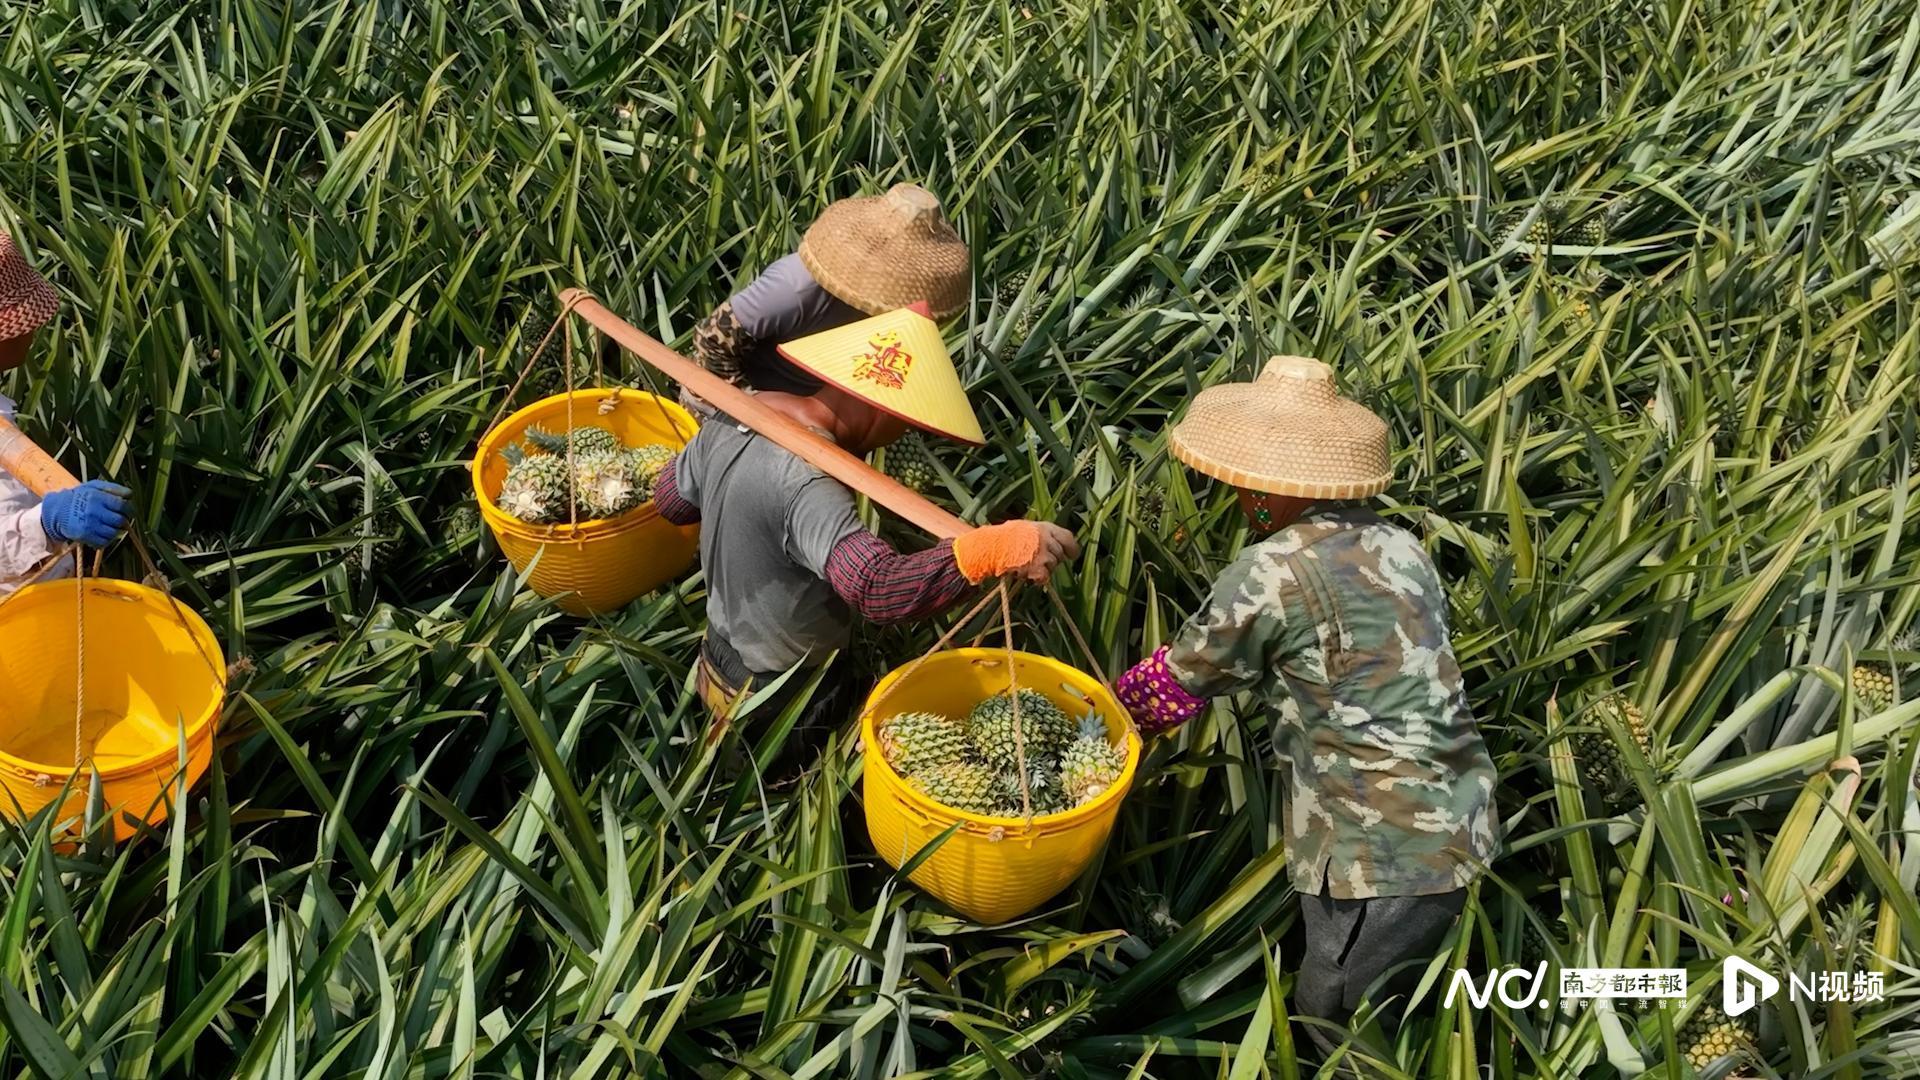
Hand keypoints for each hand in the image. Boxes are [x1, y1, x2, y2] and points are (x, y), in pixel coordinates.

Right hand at [40, 480, 131, 547]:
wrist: (56, 511)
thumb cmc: (78, 497)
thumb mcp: (93, 486)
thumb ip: (113, 488)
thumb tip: (130, 494)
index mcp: (97, 497)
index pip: (122, 505)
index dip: (129, 509)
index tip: (128, 511)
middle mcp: (93, 511)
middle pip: (120, 521)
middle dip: (122, 521)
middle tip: (118, 519)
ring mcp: (89, 525)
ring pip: (113, 533)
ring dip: (114, 530)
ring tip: (108, 525)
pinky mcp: (84, 536)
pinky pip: (104, 542)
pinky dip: (106, 539)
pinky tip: (101, 532)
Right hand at [951, 520, 1082, 583]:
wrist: (991, 547)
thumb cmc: (1003, 537)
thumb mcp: (1025, 527)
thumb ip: (1041, 533)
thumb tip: (1054, 542)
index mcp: (1045, 527)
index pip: (1068, 537)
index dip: (1072, 548)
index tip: (1072, 555)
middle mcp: (1047, 540)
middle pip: (1060, 555)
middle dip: (1052, 560)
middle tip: (1038, 561)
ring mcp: (1043, 555)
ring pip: (1053, 566)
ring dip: (1043, 569)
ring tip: (1027, 565)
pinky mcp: (1037, 568)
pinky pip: (1045, 577)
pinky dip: (1038, 578)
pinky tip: (1027, 574)